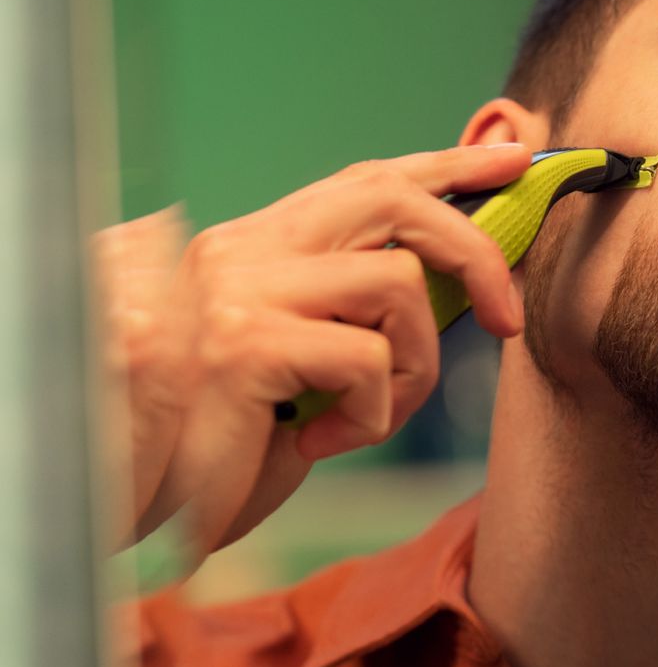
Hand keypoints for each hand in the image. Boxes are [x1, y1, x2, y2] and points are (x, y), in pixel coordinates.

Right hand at [94, 144, 529, 559]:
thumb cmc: (225, 446)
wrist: (136, 508)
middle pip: (393, 199)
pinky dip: (372, 415)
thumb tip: (463, 286)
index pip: (365, 180)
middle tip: (507, 319)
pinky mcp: (242, 343)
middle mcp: (240, 248)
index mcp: (256, 246)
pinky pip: (369, 359)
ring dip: (414, 366)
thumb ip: (357, 313)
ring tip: (367, 417)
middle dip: (472, 251)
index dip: (446, 165)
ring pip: (398, 282)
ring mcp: (236, 288)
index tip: (512, 158)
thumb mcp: (305, 364)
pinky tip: (320, 443)